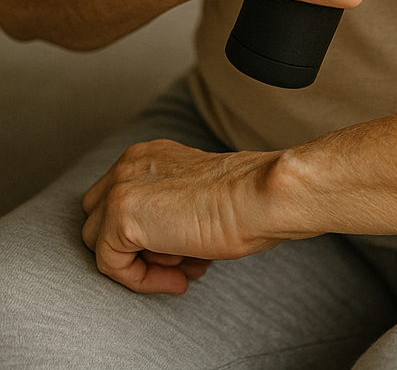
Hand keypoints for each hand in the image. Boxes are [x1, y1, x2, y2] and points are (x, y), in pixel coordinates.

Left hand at [82, 138, 294, 294]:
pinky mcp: (120, 216)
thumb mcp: (195, 197)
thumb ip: (166, 211)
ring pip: (100, 243)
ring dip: (141, 264)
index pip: (117, 202)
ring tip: (184, 268)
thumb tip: (157, 247)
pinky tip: (179, 277)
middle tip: (178, 262)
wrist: (257, 197)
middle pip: (99, 220)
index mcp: (148, 155)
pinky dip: (141, 280)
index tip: (179, 253)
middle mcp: (129, 163)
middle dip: (134, 248)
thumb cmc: (242, 200)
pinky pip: (111, 265)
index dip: (143, 236)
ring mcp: (120, 187)